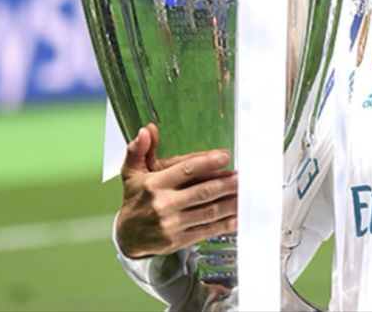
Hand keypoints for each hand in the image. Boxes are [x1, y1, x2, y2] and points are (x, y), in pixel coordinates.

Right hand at [116, 124, 237, 258]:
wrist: (127, 237)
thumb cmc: (135, 200)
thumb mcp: (132, 173)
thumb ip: (139, 150)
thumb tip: (147, 130)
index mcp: (154, 184)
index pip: (186, 170)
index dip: (207, 162)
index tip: (225, 156)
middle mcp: (164, 204)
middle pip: (202, 192)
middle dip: (227, 184)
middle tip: (243, 177)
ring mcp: (172, 224)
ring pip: (208, 212)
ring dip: (230, 202)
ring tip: (245, 193)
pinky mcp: (179, 241)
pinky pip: (207, 230)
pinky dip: (225, 224)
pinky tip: (238, 217)